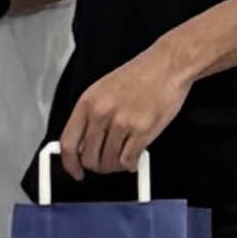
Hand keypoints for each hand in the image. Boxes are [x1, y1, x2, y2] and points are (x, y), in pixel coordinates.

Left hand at [59, 45, 195, 177]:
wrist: (168, 65)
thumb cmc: (139, 76)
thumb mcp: (103, 91)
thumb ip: (90, 117)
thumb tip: (83, 145)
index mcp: (88, 102)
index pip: (68, 143)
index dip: (70, 164)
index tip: (76, 172)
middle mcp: (101, 113)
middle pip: (89, 158)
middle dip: (98, 166)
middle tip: (106, 164)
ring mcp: (122, 122)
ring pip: (109, 162)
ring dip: (116, 165)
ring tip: (123, 156)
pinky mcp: (142, 130)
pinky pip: (128, 160)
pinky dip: (131, 164)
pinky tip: (135, 156)